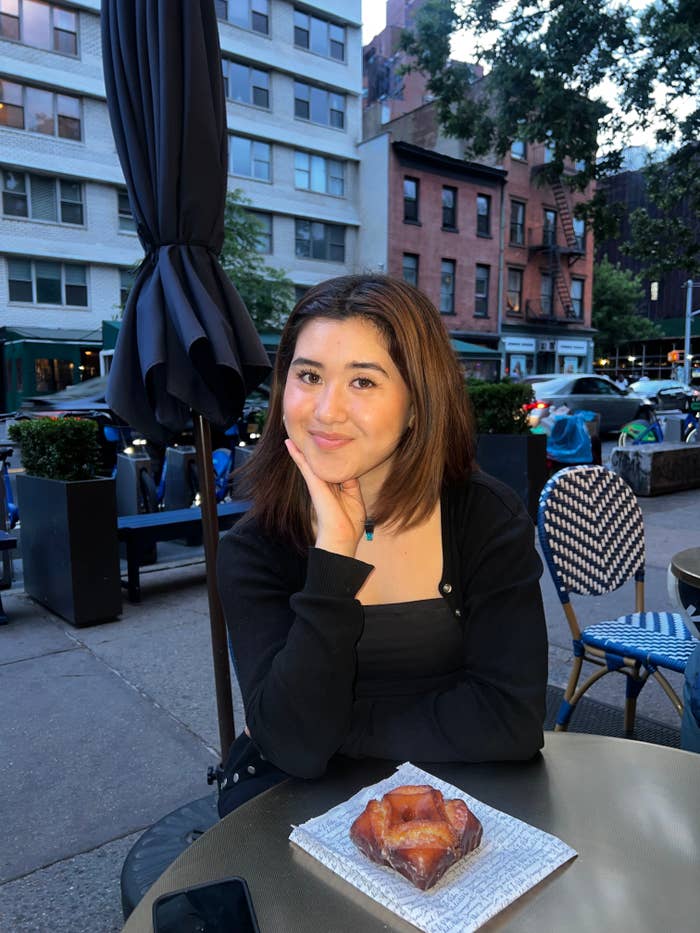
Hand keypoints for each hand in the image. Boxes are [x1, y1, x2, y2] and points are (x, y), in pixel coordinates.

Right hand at [284, 438, 365, 556]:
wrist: (343, 536)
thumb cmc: (350, 522)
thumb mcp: (354, 497)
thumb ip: (350, 482)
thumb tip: (347, 469)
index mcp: (335, 487)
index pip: (331, 466)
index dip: (330, 454)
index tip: (327, 439)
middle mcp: (324, 484)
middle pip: (318, 462)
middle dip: (311, 448)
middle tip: (305, 431)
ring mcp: (318, 484)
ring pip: (309, 462)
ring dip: (301, 448)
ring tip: (292, 433)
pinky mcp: (314, 485)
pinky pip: (304, 466)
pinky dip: (298, 455)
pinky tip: (290, 444)